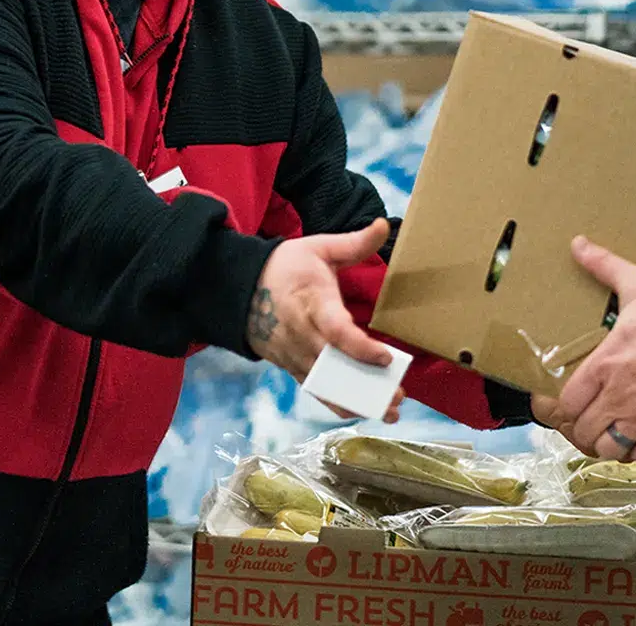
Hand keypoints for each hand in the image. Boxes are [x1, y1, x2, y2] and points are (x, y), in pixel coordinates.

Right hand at [249, 219, 403, 422]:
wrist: (238, 287)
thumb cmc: (284, 266)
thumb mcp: (317, 248)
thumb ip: (353, 244)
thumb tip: (384, 225)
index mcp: (311, 302)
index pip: (335, 330)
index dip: (360, 347)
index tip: (386, 357)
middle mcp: (301, 333)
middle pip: (334, 365)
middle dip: (366, 384)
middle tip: (398, 396)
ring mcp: (293, 353)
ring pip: (325, 384)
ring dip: (356, 400)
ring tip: (387, 411)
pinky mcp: (289, 365)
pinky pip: (313, 389)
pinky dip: (336, 402)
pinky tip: (361, 410)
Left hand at [555, 237, 635, 460]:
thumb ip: (604, 266)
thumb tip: (578, 243)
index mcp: (603, 366)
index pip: (567, 402)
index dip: (566, 406)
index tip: (571, 402)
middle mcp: (617, 397)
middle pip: (584, 431)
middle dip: (584, 428)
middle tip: (591, 420)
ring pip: (610, 450)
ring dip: (607, 444)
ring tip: (612, 433)